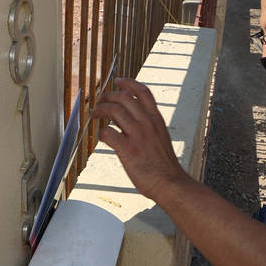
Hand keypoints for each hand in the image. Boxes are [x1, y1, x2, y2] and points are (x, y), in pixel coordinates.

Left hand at [93, 78, 187, 200]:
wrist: (170, 183)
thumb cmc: (164, 166)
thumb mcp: (161, 138)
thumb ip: (148, 128)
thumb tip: (129, 123)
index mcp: (156, 119)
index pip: (143, 92)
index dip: (129, 83)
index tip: (119, 81)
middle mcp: (147, 123)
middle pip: (124, 98)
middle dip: (108, 96)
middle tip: (100, 100)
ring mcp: (137, 135)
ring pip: (114, 110)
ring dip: (100, 110)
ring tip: (94, 114)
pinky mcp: (128, 149)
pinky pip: (108, 133)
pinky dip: (101, 132)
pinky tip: (101, 136)